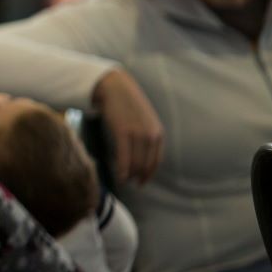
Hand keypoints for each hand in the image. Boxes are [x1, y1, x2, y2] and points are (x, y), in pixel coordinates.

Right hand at [92, 68, 163, 184]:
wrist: (114, 87)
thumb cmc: (126, 104)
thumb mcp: (143, 120)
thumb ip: (146, 135)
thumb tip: (141, 152)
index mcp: (157, 133)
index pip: (156, 160)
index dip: (149, 173)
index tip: (142, 181)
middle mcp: (151, 135)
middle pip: (146, 164)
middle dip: (139, 176)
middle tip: (131, 184)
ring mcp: (137, 134)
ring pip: (135, 162)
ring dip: (130, 175)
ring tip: (124, 181)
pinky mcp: (123, 132)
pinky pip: (124, 156)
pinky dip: (122, 169)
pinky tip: (119, 177)